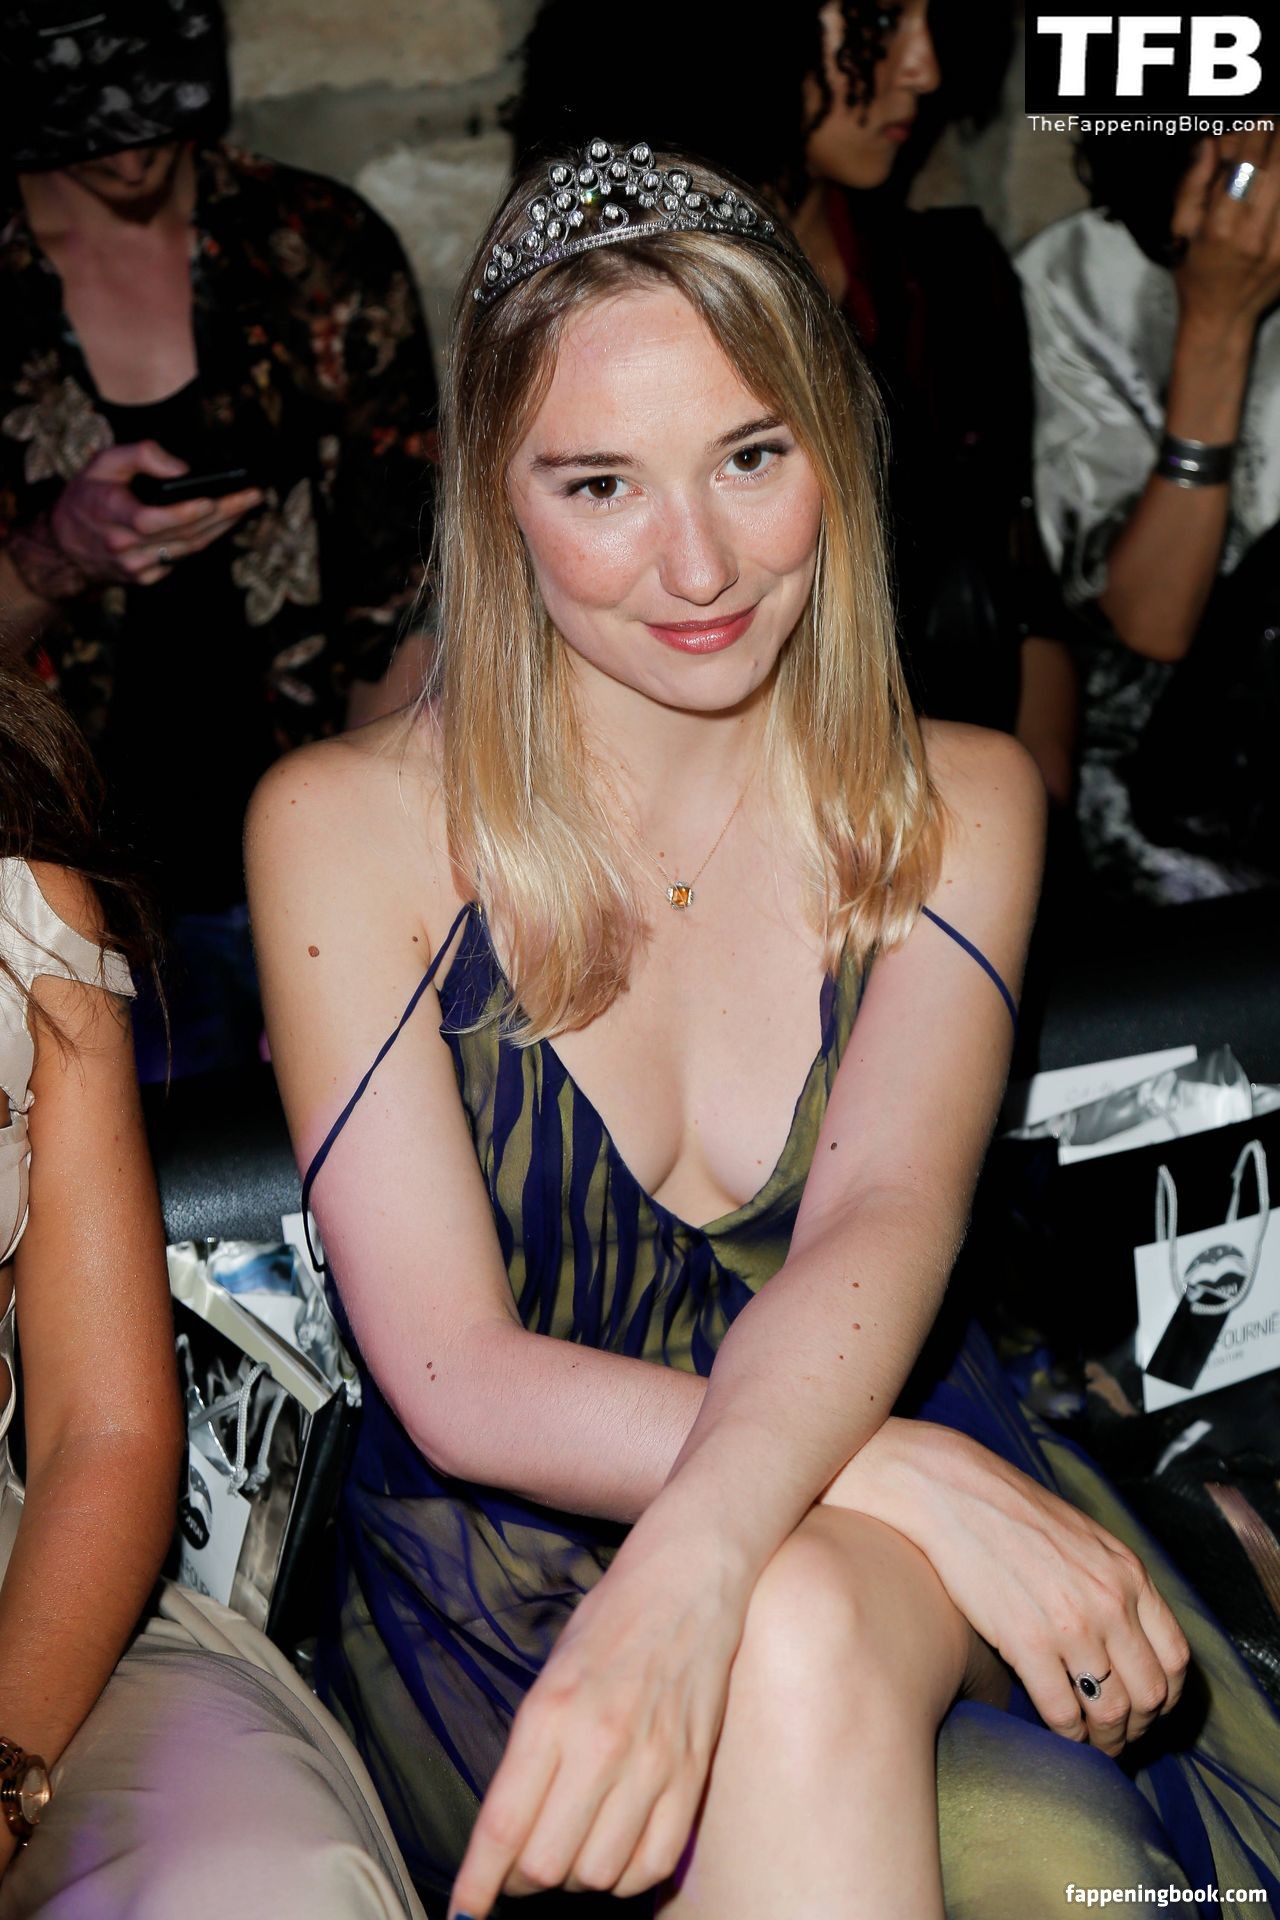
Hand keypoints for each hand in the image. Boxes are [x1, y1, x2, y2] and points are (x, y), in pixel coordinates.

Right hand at [48, 441, 260, 589]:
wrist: (65, 544)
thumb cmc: (89, 495)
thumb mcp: (103, 461)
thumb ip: (140, 454)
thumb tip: (182, 468)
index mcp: (108, 512)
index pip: (149, 520)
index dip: (183, 513)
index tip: (212, 500)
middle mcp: (122, 545)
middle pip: (182, 533)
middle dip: (222, 514)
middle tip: (252, 495)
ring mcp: (135, 566)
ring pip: (189, 549)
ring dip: (223, 527)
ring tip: (247, 505)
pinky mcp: (146, 578)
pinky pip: (184, 558)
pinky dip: (207, 540)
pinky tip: (226, 523)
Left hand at [448, 1535, 746, 1916]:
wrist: (690, 1579)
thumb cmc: (610, 1620)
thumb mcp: (550, 1672)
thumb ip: (531, 1750)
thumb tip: (509, 1833)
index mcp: (551, 1711)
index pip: (504, 1825)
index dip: (478, 1883)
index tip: (464, 1913)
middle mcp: (600, 1743)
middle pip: (547, 1864)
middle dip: (524, 1877)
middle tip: (522, 1861)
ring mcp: (653, 1762)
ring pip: (599, 1874)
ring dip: (577, 1875)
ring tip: (573, 1844)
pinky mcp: (693, 1774)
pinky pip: (654, 1864)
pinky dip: (627, 1873)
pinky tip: (616, 1847)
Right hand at [823, 1421, 1189, 1756]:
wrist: (953, 1494)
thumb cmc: (1014, 1513)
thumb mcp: (1086, 1538)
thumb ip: (1115, 1583)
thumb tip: (1130, 1634)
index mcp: (1129, 1574)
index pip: (1175, 1658)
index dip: (1167, 1695)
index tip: (1149, 1708)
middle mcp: (1110, 1602)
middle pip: (1150, 1693)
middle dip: (1138, 1727)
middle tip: (1120, 1736)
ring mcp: (1071, 1624)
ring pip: (1110, 1711)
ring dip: (1105, 1740)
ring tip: (1092, 1743)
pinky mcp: (1027, 1642)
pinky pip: (1063, 1711)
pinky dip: (1067, 1735)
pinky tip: (1059, 1732)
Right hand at [1172, 128, 1279, 337]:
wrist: (1222, 318)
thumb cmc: (1195, 272)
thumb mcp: (1180, 231)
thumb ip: (1192, 185)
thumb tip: (1208, 142)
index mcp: (1220, 225)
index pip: (1248, 162)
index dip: (1259, 130)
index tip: (1264, 114)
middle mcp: (1253, 234)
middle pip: (1279, 167)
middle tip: (1279, 121)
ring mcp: (1279, 246)